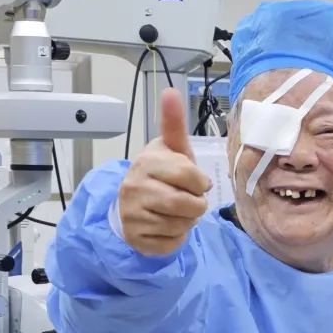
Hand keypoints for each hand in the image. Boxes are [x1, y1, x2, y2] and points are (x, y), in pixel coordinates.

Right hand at [119, 88, 211, 254]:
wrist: (133, 207)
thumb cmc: (162, 175)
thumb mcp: (172, 149)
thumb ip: (173, 124)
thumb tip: (170, 90)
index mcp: (146, 162)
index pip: (191, 177)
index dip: (200, 182)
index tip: (194, 181)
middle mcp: (133, 187)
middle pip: (189, 204)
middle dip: (197, 205)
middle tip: (189, 200)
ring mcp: (132, 215)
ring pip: (182, 225)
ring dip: (188, 221)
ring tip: (176, 212)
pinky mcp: (136, 239)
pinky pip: (173, 242)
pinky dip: (177, 237)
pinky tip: (165, 226)